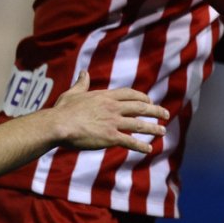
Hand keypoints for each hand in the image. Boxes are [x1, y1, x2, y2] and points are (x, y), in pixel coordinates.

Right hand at [49, 72, 169, 153]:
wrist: (58, 125)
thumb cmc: (62, 110)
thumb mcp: (73, 93)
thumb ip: (81, 83)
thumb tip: (83, 73)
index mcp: (106, 96)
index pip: (130, 94)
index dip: (142, 97)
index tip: (150, 101)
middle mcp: (113, 107)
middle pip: (140, 107)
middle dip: (155, 110)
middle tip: (166, 114)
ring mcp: (113, 122)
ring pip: (139, 124)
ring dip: (153, 128)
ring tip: (163, 131)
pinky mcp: (110, 137)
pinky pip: (129, 142)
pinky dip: (140, 146)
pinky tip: (149, 149)